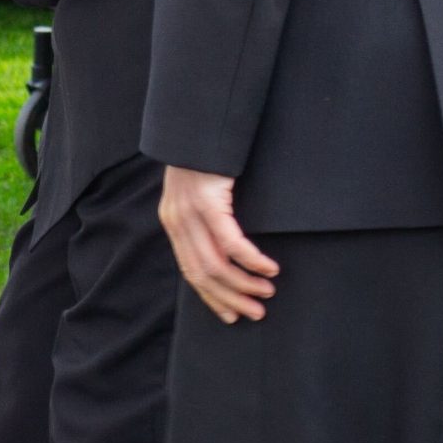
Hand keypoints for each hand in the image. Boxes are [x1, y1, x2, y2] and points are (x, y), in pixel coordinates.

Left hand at [157, 165, 278, 322]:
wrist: (196, 127)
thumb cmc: (204, 159)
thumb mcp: (196, 194)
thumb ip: (203, 221)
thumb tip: (225, 251)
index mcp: (174, 223)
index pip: (190, 271)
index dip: (212, 297)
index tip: (231, 315)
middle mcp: (178, 222)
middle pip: (203, 274)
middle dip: (231, 298)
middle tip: (256, 312)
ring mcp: (191, 213)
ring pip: (217, 264)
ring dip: (245, 284)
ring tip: (266, 293)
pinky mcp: (209, 202)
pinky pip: (231, 242)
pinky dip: (252, 260)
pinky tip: (269, 268)